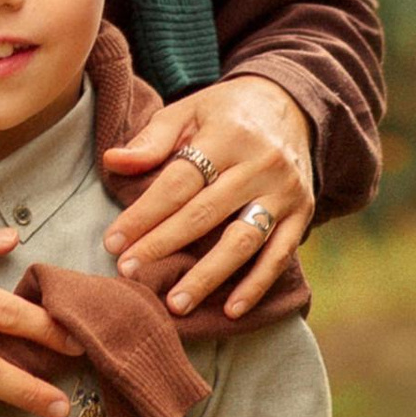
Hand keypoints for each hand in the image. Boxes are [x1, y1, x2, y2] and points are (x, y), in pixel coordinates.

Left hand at [103, 75, 314, 320]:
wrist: (292, 107)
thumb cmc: (227, 112)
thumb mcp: (190, 110)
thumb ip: (152, 139)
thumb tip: (113, 161)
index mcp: (228, 134)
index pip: (179, 181)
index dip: (144, 214)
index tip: (113, 241)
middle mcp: (261, 163)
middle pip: (206, 213)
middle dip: (164, 245)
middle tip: (129, 272)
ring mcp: (285, 191)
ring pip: (243, 240)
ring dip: (208, 276)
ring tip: (176, 303)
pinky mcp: (302, 214)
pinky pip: (279, 255)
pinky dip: (256, 285)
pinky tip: (231, 309)